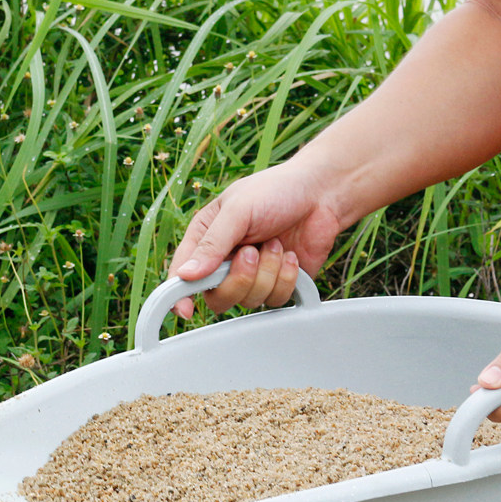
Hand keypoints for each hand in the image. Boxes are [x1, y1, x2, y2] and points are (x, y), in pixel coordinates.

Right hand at [168, 160, 343, 317]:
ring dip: (267, 271)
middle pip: (218, 298)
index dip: (179, 297)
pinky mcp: (279, 284)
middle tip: (253, 250)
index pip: (183, 276)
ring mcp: (253, 276)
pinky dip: (286, 277)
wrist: (321, 194)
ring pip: (250, 300)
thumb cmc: (275, 191)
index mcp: (206, 240)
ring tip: (276, 243)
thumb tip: (186, 275)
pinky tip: (290, 255)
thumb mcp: (238, 210)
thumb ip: (212, 243)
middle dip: (239, 278)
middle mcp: (226, 262)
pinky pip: (276, 299)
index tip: (185, 310)